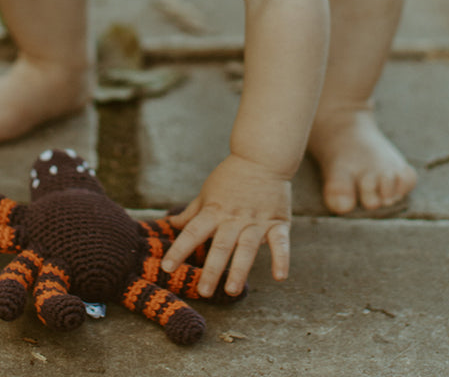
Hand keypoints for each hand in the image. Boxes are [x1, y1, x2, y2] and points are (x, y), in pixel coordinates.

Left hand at [161, 153, 291, 297]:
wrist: (261, 157)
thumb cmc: (231, 176)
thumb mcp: (208, 191)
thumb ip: (192, 212)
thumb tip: (171, 224)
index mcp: (214, 210)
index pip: (193, 232)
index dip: (179, 250)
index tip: (167, 268)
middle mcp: (233, 218)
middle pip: (220, 246)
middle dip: (212, 270)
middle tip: (203, 292)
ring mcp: (256, 221)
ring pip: (247, 248)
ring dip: (240, 270)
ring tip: (232, 291)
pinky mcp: (277, 222)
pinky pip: (280, 242)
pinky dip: (281, 258)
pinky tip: (279, 277)